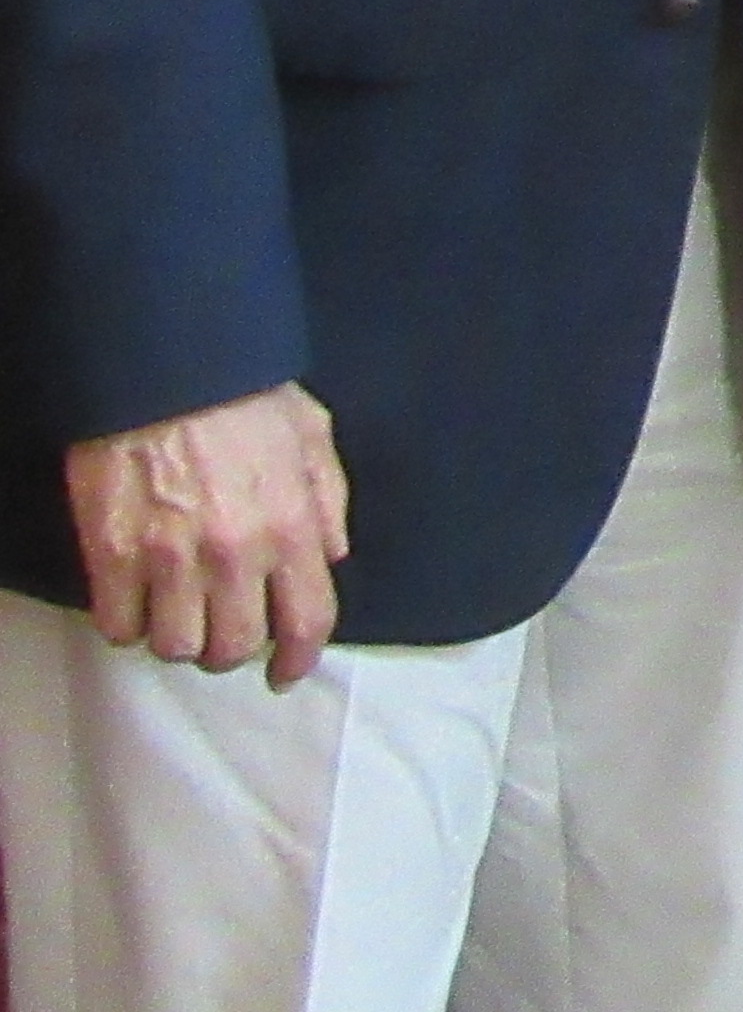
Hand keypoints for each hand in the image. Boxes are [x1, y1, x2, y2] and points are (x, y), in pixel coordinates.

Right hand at [67, 384, 351, 683]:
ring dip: (179, 640)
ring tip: (179, 613)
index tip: (285, 673)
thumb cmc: (243, 394)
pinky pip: (119, 627)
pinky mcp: (112, 557)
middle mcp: (236, 553)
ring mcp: (170, 559)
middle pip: (235, 647)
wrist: (166, 367)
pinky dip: (127, 625)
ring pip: (176, 647)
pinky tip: (136, 602)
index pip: (307, 621)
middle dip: (232, 649)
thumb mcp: (313, 434)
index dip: (298, 659)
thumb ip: (329, 499)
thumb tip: (332, 556)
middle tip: (222, 630)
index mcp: (292, 525)